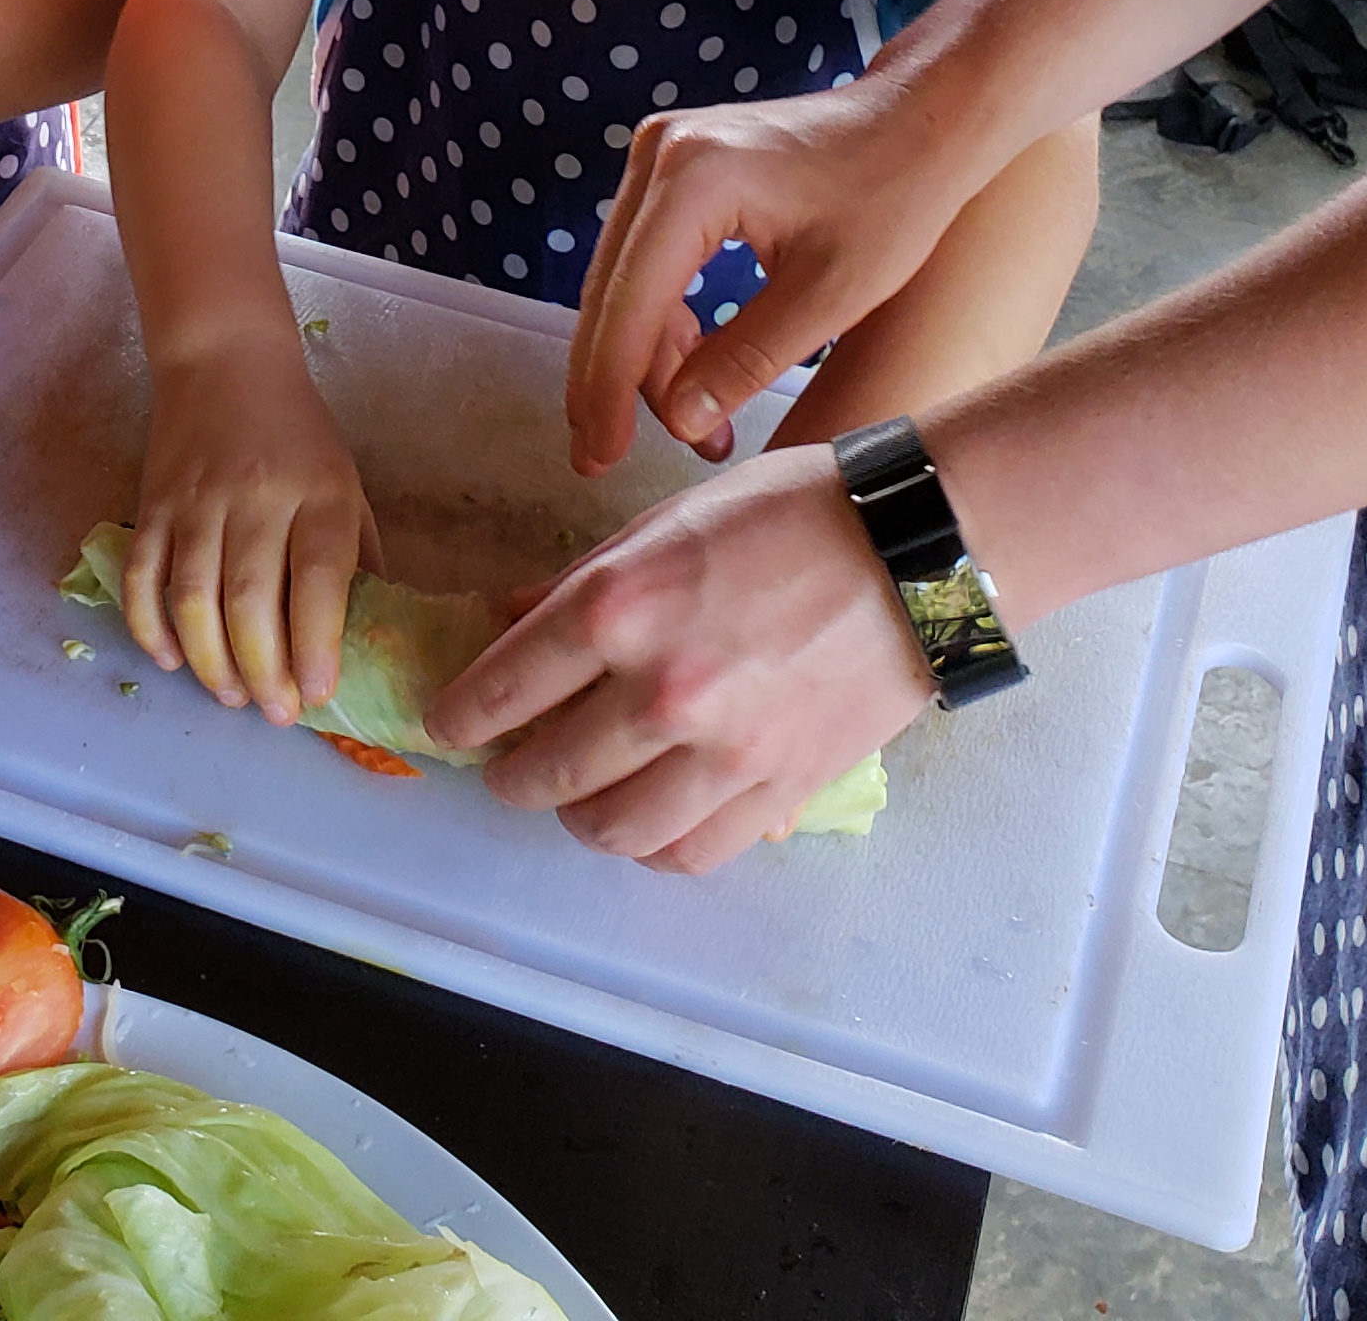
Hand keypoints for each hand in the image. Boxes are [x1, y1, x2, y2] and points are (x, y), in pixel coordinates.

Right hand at [118, 335, 378, 724]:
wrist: (224, 360)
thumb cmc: (299, 434)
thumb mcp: (346, 484)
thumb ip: (354, 558)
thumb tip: (359, 640)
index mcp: (319, 494)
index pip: (318, 578)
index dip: (315, 642)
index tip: (316, 694)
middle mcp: (256, 499)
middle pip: (250, 600)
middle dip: (261, 670)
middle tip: (272, 712)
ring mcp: (197, 502)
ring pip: (193, 598)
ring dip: (208, 660)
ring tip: (230, 695)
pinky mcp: (152, 504)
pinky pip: (143, 576)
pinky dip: (149, 625)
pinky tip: (171, 659)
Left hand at [429, 446, 931, 870]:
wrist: (917, 551)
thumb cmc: (789, 512)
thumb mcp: (664, 522)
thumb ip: (579, 583)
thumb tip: (507, 621)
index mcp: (618, 606)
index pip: (501, 687)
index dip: (460, 716)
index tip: (449, 726)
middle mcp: (659, 690)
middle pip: (546, 772)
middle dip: (511, 775)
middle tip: (508, 767)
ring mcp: (721, 752)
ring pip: (612, 829)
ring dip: (578, 818)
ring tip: (579, 797)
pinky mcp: (776, 790)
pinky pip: (688, 852)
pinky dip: (654, 845)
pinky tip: (649, 818)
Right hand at [570, 75, 992, 473]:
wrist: (921, 120)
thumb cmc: (892, 198)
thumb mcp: (829, 296)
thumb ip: (746, 360)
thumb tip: (679, 422)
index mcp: (694, 180)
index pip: (629, 303)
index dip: (610, 389)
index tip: (600, 458)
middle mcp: (660, 156)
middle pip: (610, 292)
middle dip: (611, 381)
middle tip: (603, 459)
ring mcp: (661, 155)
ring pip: (622, 281)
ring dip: (643, 357)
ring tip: (690, 428)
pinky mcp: (675, 168)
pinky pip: (645, 259)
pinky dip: (662, 320)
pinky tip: (691, 373)